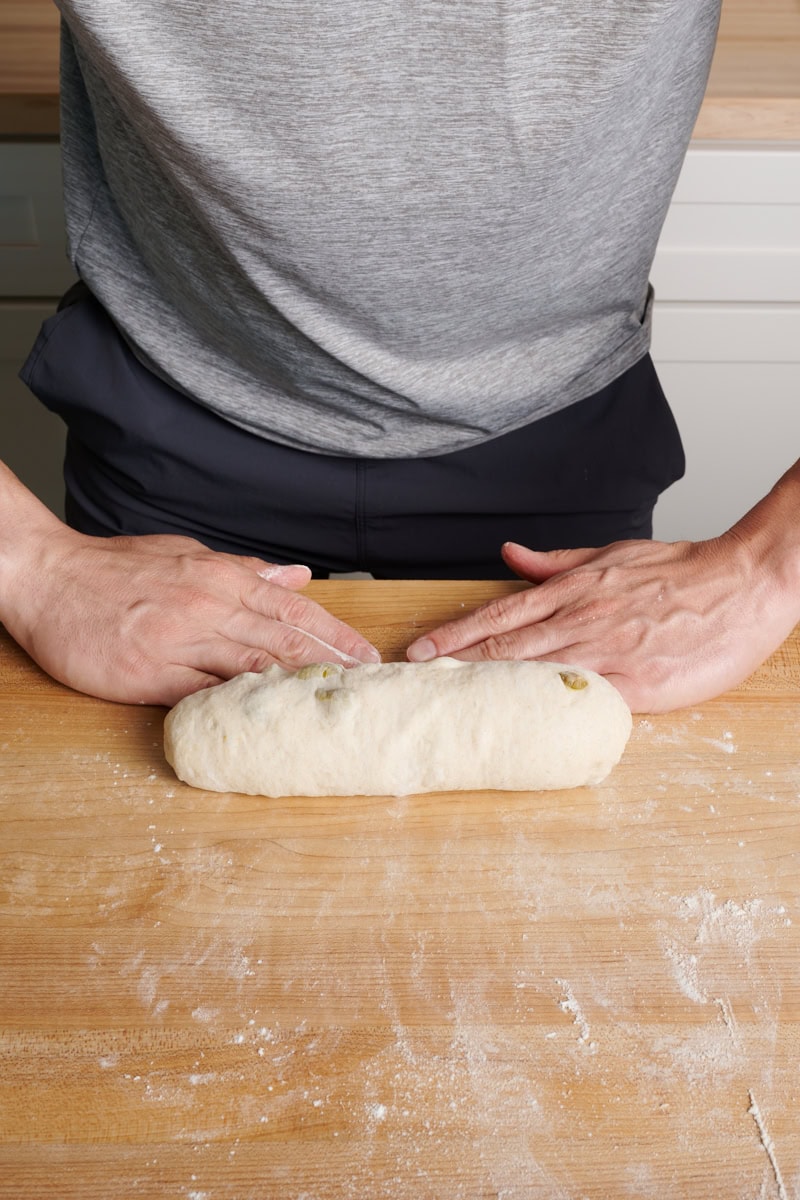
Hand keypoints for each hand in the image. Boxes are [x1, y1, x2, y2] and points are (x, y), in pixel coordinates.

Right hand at [2, 525, 379, 704]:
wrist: (49, 577)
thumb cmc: (116, 567)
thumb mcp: (186, 555)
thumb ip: (244, 569)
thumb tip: (297, 575)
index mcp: (219, 577)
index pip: (292, 608)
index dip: (335, 633)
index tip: (368, 654)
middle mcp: (207, 606)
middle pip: (283, 639)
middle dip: (332, 663)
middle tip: (369, 684)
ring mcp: (178, 641)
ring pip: (251, 665)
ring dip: (297, 685)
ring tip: (335, 702)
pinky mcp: (149, 674)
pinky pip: (203, 693)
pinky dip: (239, 705)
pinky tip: (270, 717)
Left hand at [407, 533, 799, 712]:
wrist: (742, 584)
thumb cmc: (681, 573)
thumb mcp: (611, 554)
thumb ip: (556, 562)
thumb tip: (511, 556)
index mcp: (574, 590)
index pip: (498, 616)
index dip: (455, 635)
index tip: (420, 650)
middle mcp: (581, 619)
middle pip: (502, 647)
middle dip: (453, 665)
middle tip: (414, 682)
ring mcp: (606, 652)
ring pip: (531, 672)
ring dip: (485, 688)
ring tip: (446, 702)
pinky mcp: (635, 684)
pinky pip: (580, 699)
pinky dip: (543, 709)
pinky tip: (515, 722)